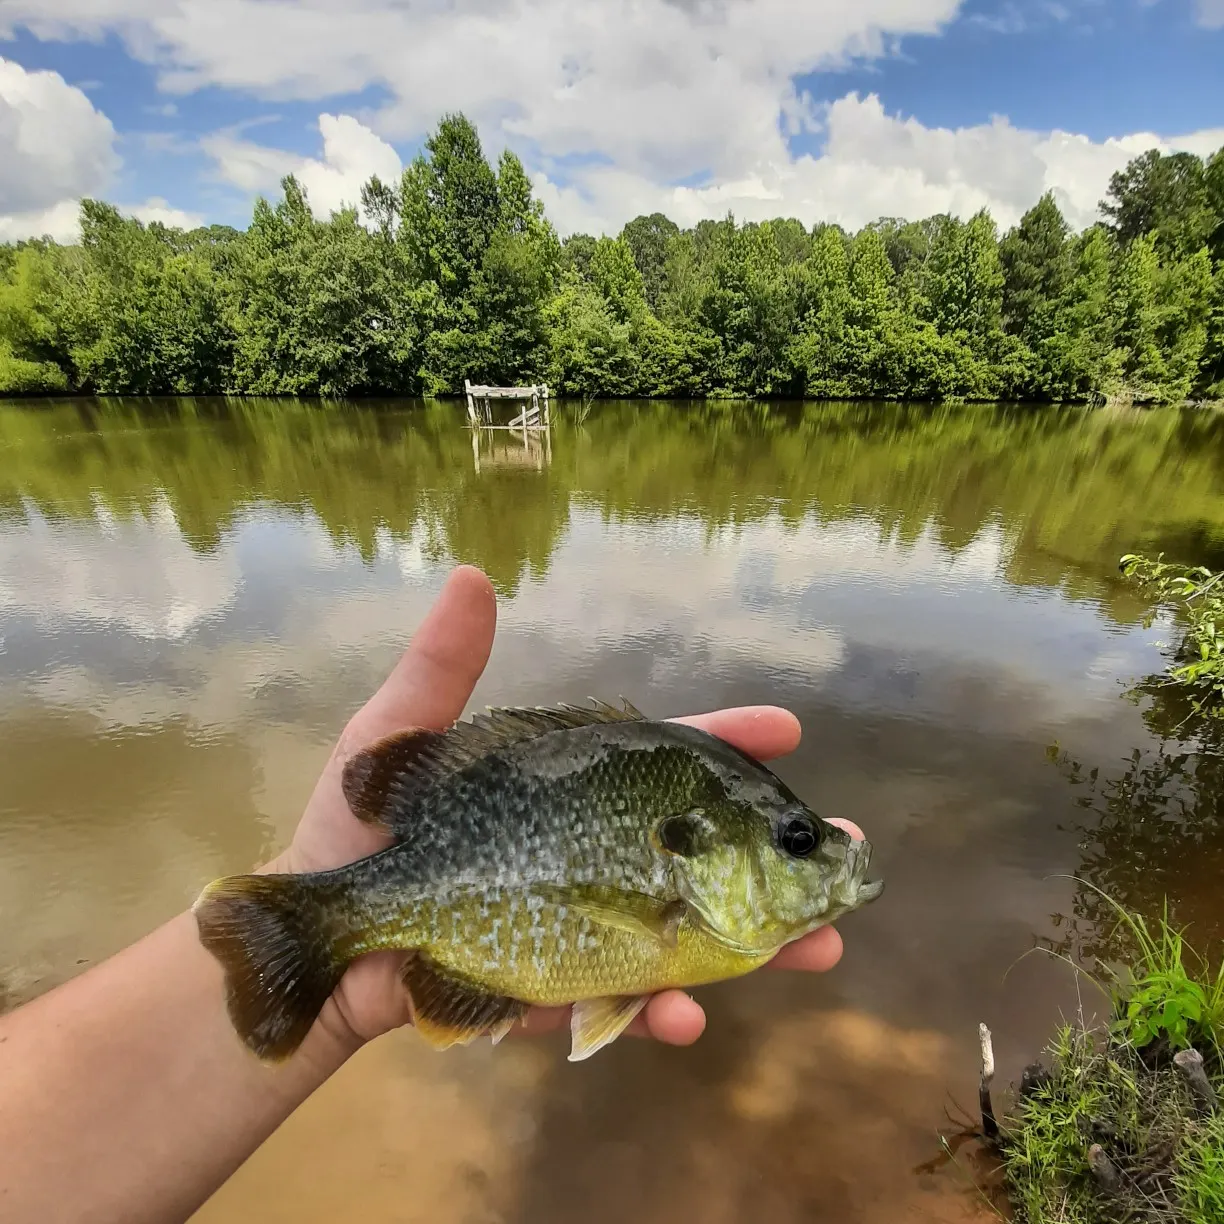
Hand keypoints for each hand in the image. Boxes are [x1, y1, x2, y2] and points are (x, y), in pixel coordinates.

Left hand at [267, 565, 862, 1051]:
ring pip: (683, 933)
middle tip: (852, 858)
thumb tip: (473, 576)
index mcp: (568, 788)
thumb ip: (439, 670)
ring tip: (816, 954)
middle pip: (699, 852)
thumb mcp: (394, 742)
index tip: (787, 726)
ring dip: (755, 947)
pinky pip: (615, 1001)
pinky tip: (682, 1017)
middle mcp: (589, 852)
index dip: (725, 743)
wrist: (320, 937)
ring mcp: (578, 922)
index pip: (661, 759)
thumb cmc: (354, 827)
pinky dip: (653, 1010)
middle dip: (777, 859)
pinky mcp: (554, 986)